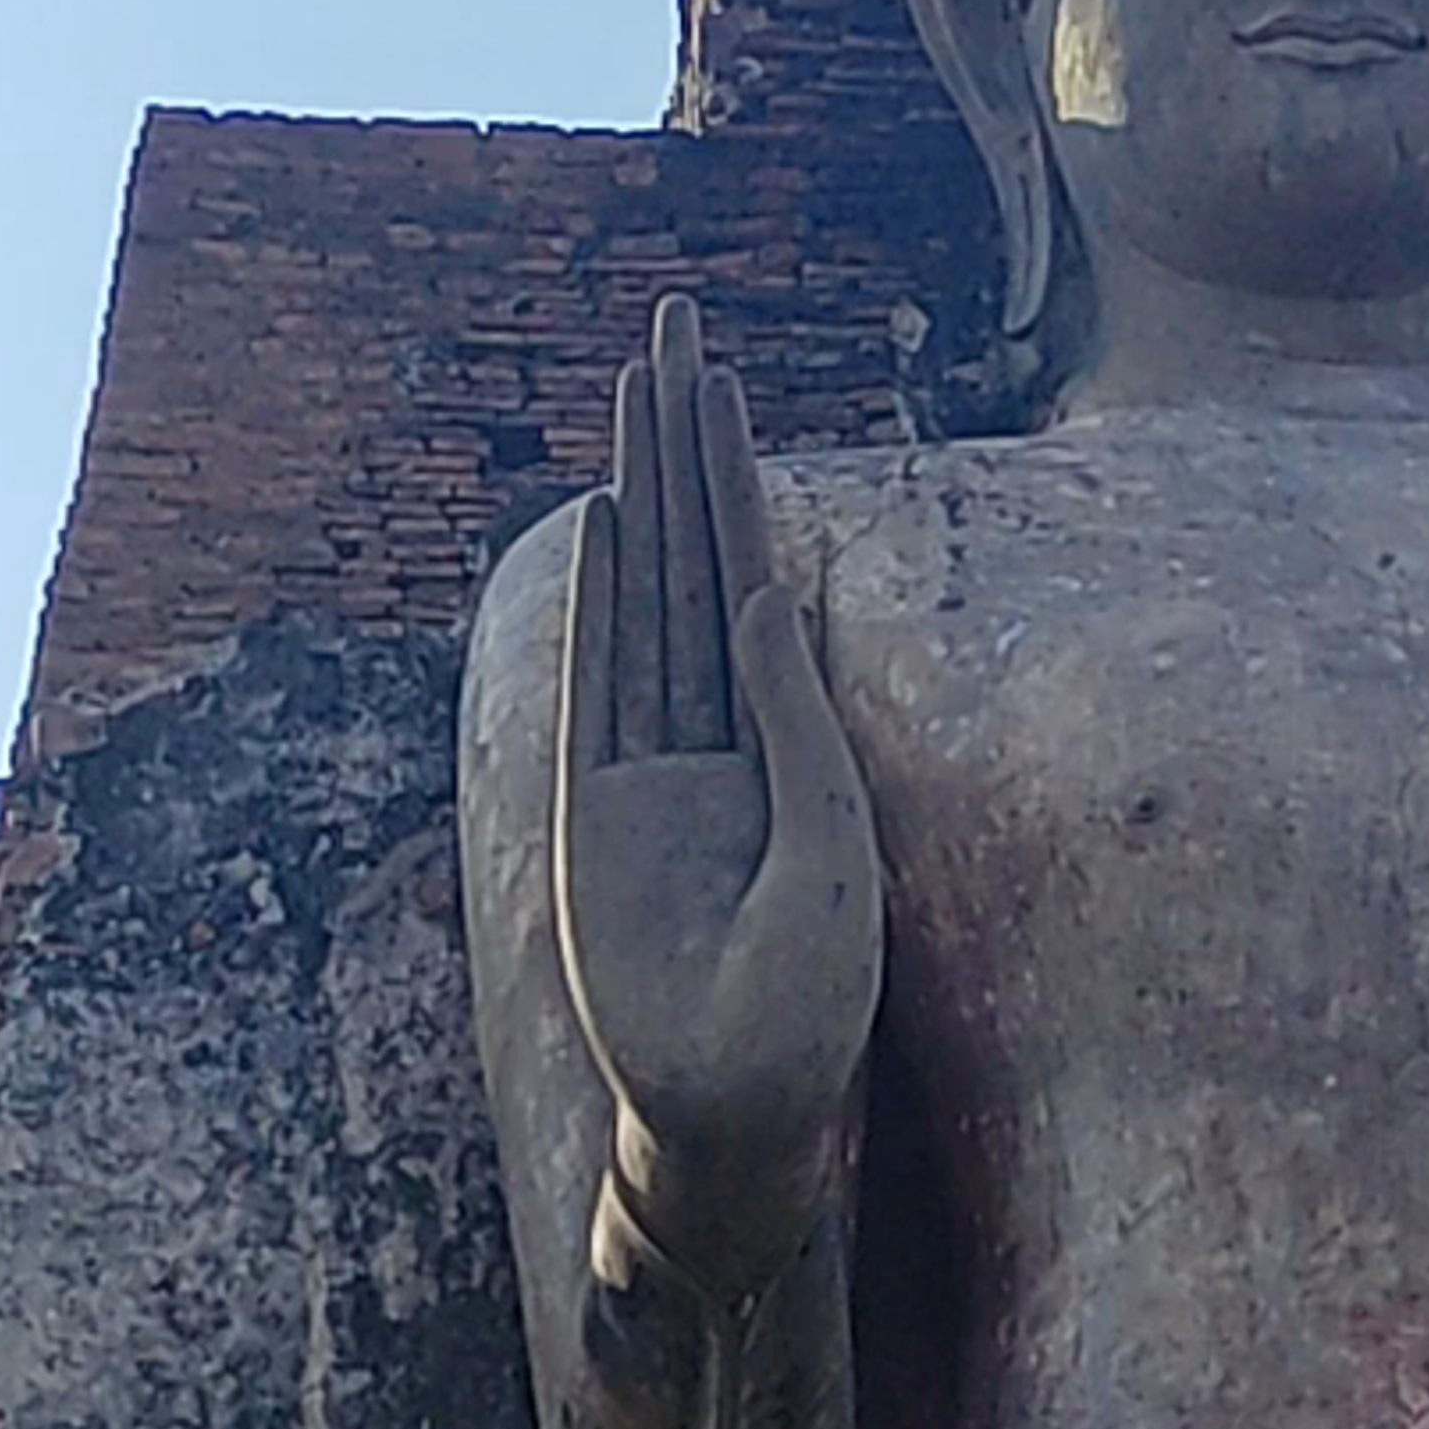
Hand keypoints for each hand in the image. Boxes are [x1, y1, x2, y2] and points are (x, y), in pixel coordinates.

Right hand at [556, 296, 881, 1300]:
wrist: (734, 1106)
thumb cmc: (805, 1004)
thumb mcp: (831, 851)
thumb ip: (795, 723)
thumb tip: (763, 595)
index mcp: (783, 743)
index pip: (755, 580)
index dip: (741, 480)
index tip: (728, 384)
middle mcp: (712, 733)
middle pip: (693, 553)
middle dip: (686, 441)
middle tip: (675, 323)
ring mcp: (648, 765)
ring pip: (647, 591)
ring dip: (644, 485)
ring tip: (640, 384)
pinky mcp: (597, 810)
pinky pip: (598, 679)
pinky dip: (601, 596)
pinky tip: (610, 513)